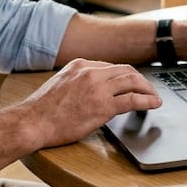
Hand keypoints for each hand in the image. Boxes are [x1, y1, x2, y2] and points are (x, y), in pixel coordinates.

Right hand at [22, 58, 160, 147]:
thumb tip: (91, 90)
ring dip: (147, 89)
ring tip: (155, 97)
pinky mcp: (103, 106)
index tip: (132, 82)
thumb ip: (78, 81)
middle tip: (148, 89)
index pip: (111, 66)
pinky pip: (133, 100)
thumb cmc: (42, 110)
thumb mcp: (60, 84)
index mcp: (80, 65)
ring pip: (132, 81)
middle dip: (140, 80)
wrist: (32, 122)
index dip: (125, 75)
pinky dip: (147, 101)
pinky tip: (154, 104)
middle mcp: (91, 72)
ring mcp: (98, 88)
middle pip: (126, 70)